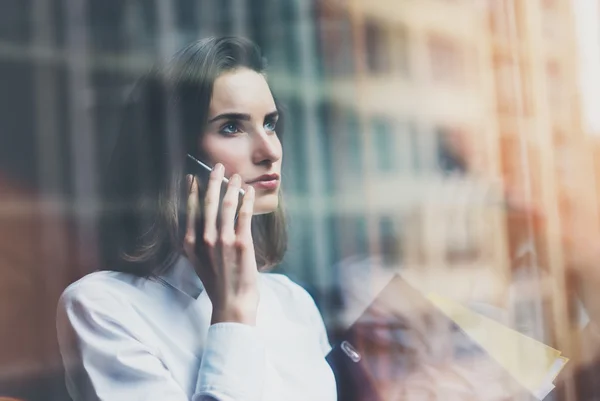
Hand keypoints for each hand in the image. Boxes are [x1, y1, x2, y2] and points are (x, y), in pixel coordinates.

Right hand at [183, 163, 258, 325]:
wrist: (232, 304)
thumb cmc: (219, 285)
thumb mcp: (199, 264)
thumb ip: (199, 245)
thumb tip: (204, 227)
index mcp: (191, 245)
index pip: (190, 210)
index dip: (192, 192)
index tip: (193, 178)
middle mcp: (205, 240)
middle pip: (208, 203)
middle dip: (213, 181)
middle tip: (217, 167)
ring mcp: (223, 240)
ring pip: (226, 205)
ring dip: (231, 186)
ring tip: (235, 176)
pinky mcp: (241, 243)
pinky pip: (244, 215)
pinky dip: (246, 200)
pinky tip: (249, 191)